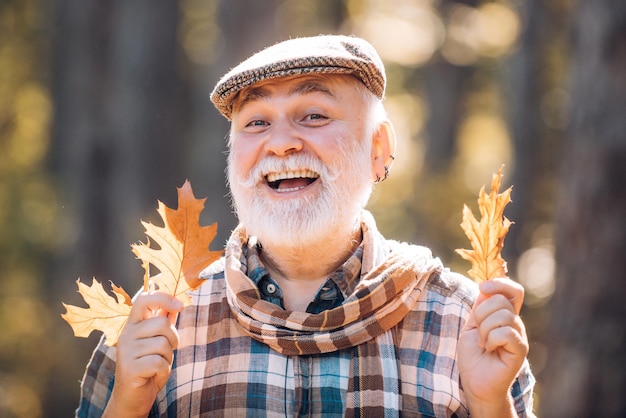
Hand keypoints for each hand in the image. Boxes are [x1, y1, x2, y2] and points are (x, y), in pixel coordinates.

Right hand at [103, 292, 182, 417]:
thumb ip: (163, 323)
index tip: (180, 306)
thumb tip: (175, 306)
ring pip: (163, 344)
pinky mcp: (129, 368)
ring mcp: (126, 351)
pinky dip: (163, 371)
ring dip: (168, 358)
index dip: (163, 298)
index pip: (144, 299)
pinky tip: (154, 375)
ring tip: (157, 365)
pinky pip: (159, 362)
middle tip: (166, 352)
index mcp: (132, 325)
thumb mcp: (157, 343)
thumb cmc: (148, 367)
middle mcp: (126, 334)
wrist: (132, 398)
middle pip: (162, 323)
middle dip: (173, 339)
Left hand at [458, 278, 528, 416]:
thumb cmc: (473, 356)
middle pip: (501, 300)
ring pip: (502, 315)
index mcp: (505, 315)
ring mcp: (520, 336)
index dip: (500, 283)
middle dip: (481, 314)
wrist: (475, 382)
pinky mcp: (520, 350)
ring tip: (484, 343)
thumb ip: (479, 307)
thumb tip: (486, 287)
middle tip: (479, 333)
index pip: (513, 290)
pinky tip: (490, 350)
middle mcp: (516, 323)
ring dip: (484, 329)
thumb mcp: (472, 326)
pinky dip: (491, 340)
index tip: (482, 287)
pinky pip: (505, 332)